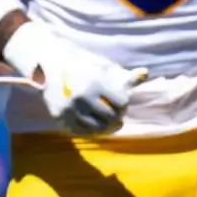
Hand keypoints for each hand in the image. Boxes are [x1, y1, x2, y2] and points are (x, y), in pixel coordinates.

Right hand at [0, 21, 147, 135]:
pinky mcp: (60, 116)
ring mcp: (69, 108)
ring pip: (97, 127)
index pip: (121, 103)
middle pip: (110, 116)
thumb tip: (146, 72)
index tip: (118, 101)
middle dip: (115, 115)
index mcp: (94, 83)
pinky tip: (94, 124)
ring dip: (105, 125)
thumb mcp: (103, 68)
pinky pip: (82, 131)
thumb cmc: (83, 67)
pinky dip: (91, 130)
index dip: (122, 103)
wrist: (51, 65)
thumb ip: (125, 75)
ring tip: (106, 120)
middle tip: (113, 112)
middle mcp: (81, 96)